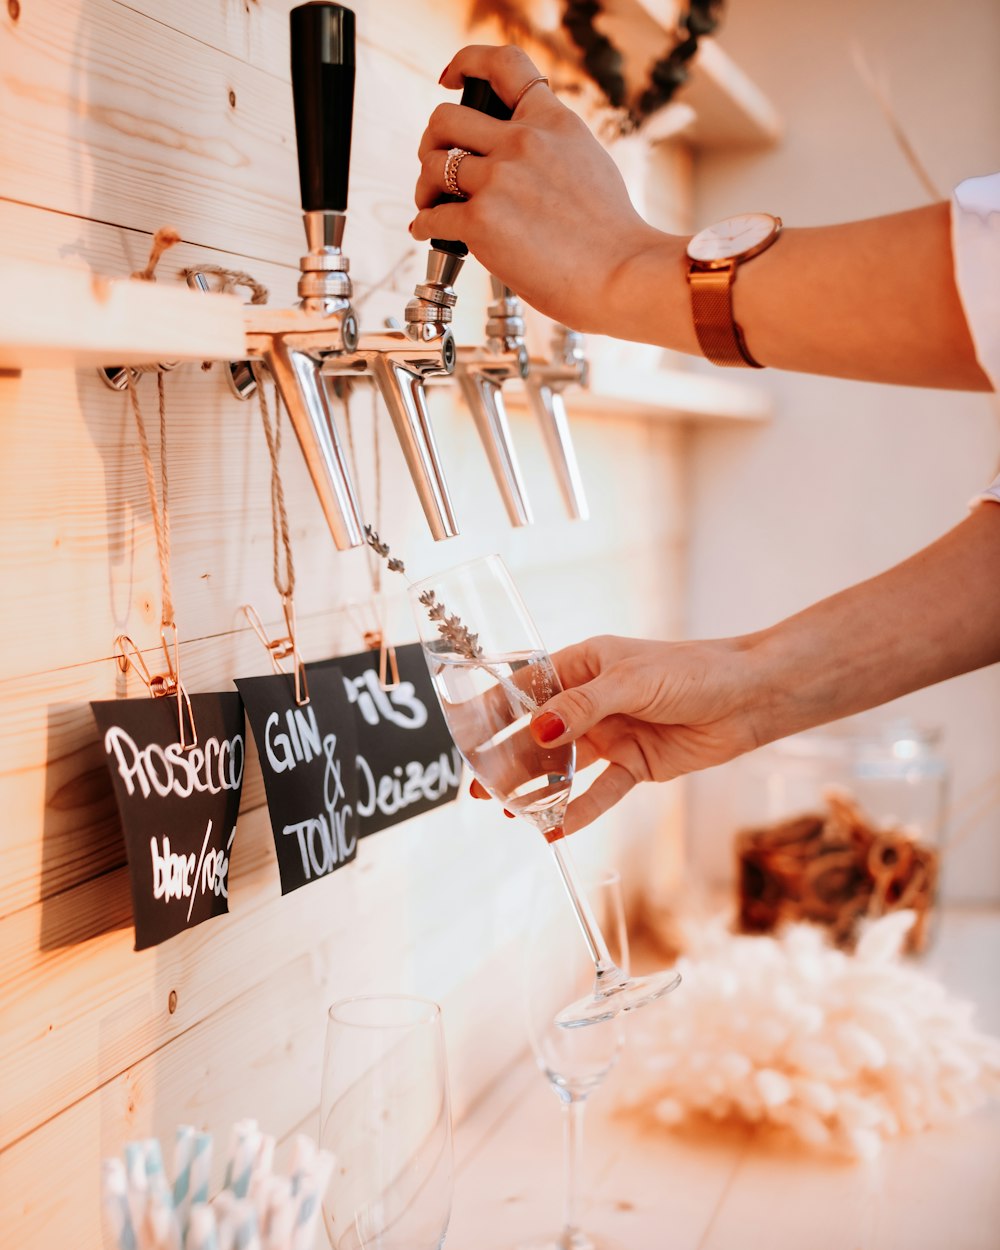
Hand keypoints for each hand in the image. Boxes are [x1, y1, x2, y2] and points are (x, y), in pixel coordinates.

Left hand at [412, 44, 670, 336]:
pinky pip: (432, 217)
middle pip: (446, 118)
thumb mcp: (589, 162)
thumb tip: (518, 156)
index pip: (502, 65)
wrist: (622, 276)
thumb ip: (552, 147)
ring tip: (433, 204)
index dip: (466, 64)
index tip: (451, 78)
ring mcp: (499, 179)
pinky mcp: (481, 221)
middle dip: (434, 142)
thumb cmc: (612, 236)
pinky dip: (425, 227)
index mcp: (551, 121)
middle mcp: (522, 142)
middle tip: (437, 164)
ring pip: (432, 165)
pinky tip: (430, 234)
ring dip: (425, 186)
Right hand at [471, 634, 764, 833]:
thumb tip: (538, 731)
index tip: (465, 733)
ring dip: (537, 787)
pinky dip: (579, 810)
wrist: (749, 697)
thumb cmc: (692, 671)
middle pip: (539, 734)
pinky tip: (556, 827)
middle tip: (479, 788)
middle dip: (508, 759)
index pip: (527, 688)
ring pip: (564, 766)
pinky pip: (600, 791)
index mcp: (583, 666)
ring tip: (509, 810)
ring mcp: (611, 735)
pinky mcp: (635, 765)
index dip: (495, 710)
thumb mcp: (629, 682)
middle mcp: (591, 702)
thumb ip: (581, 708)